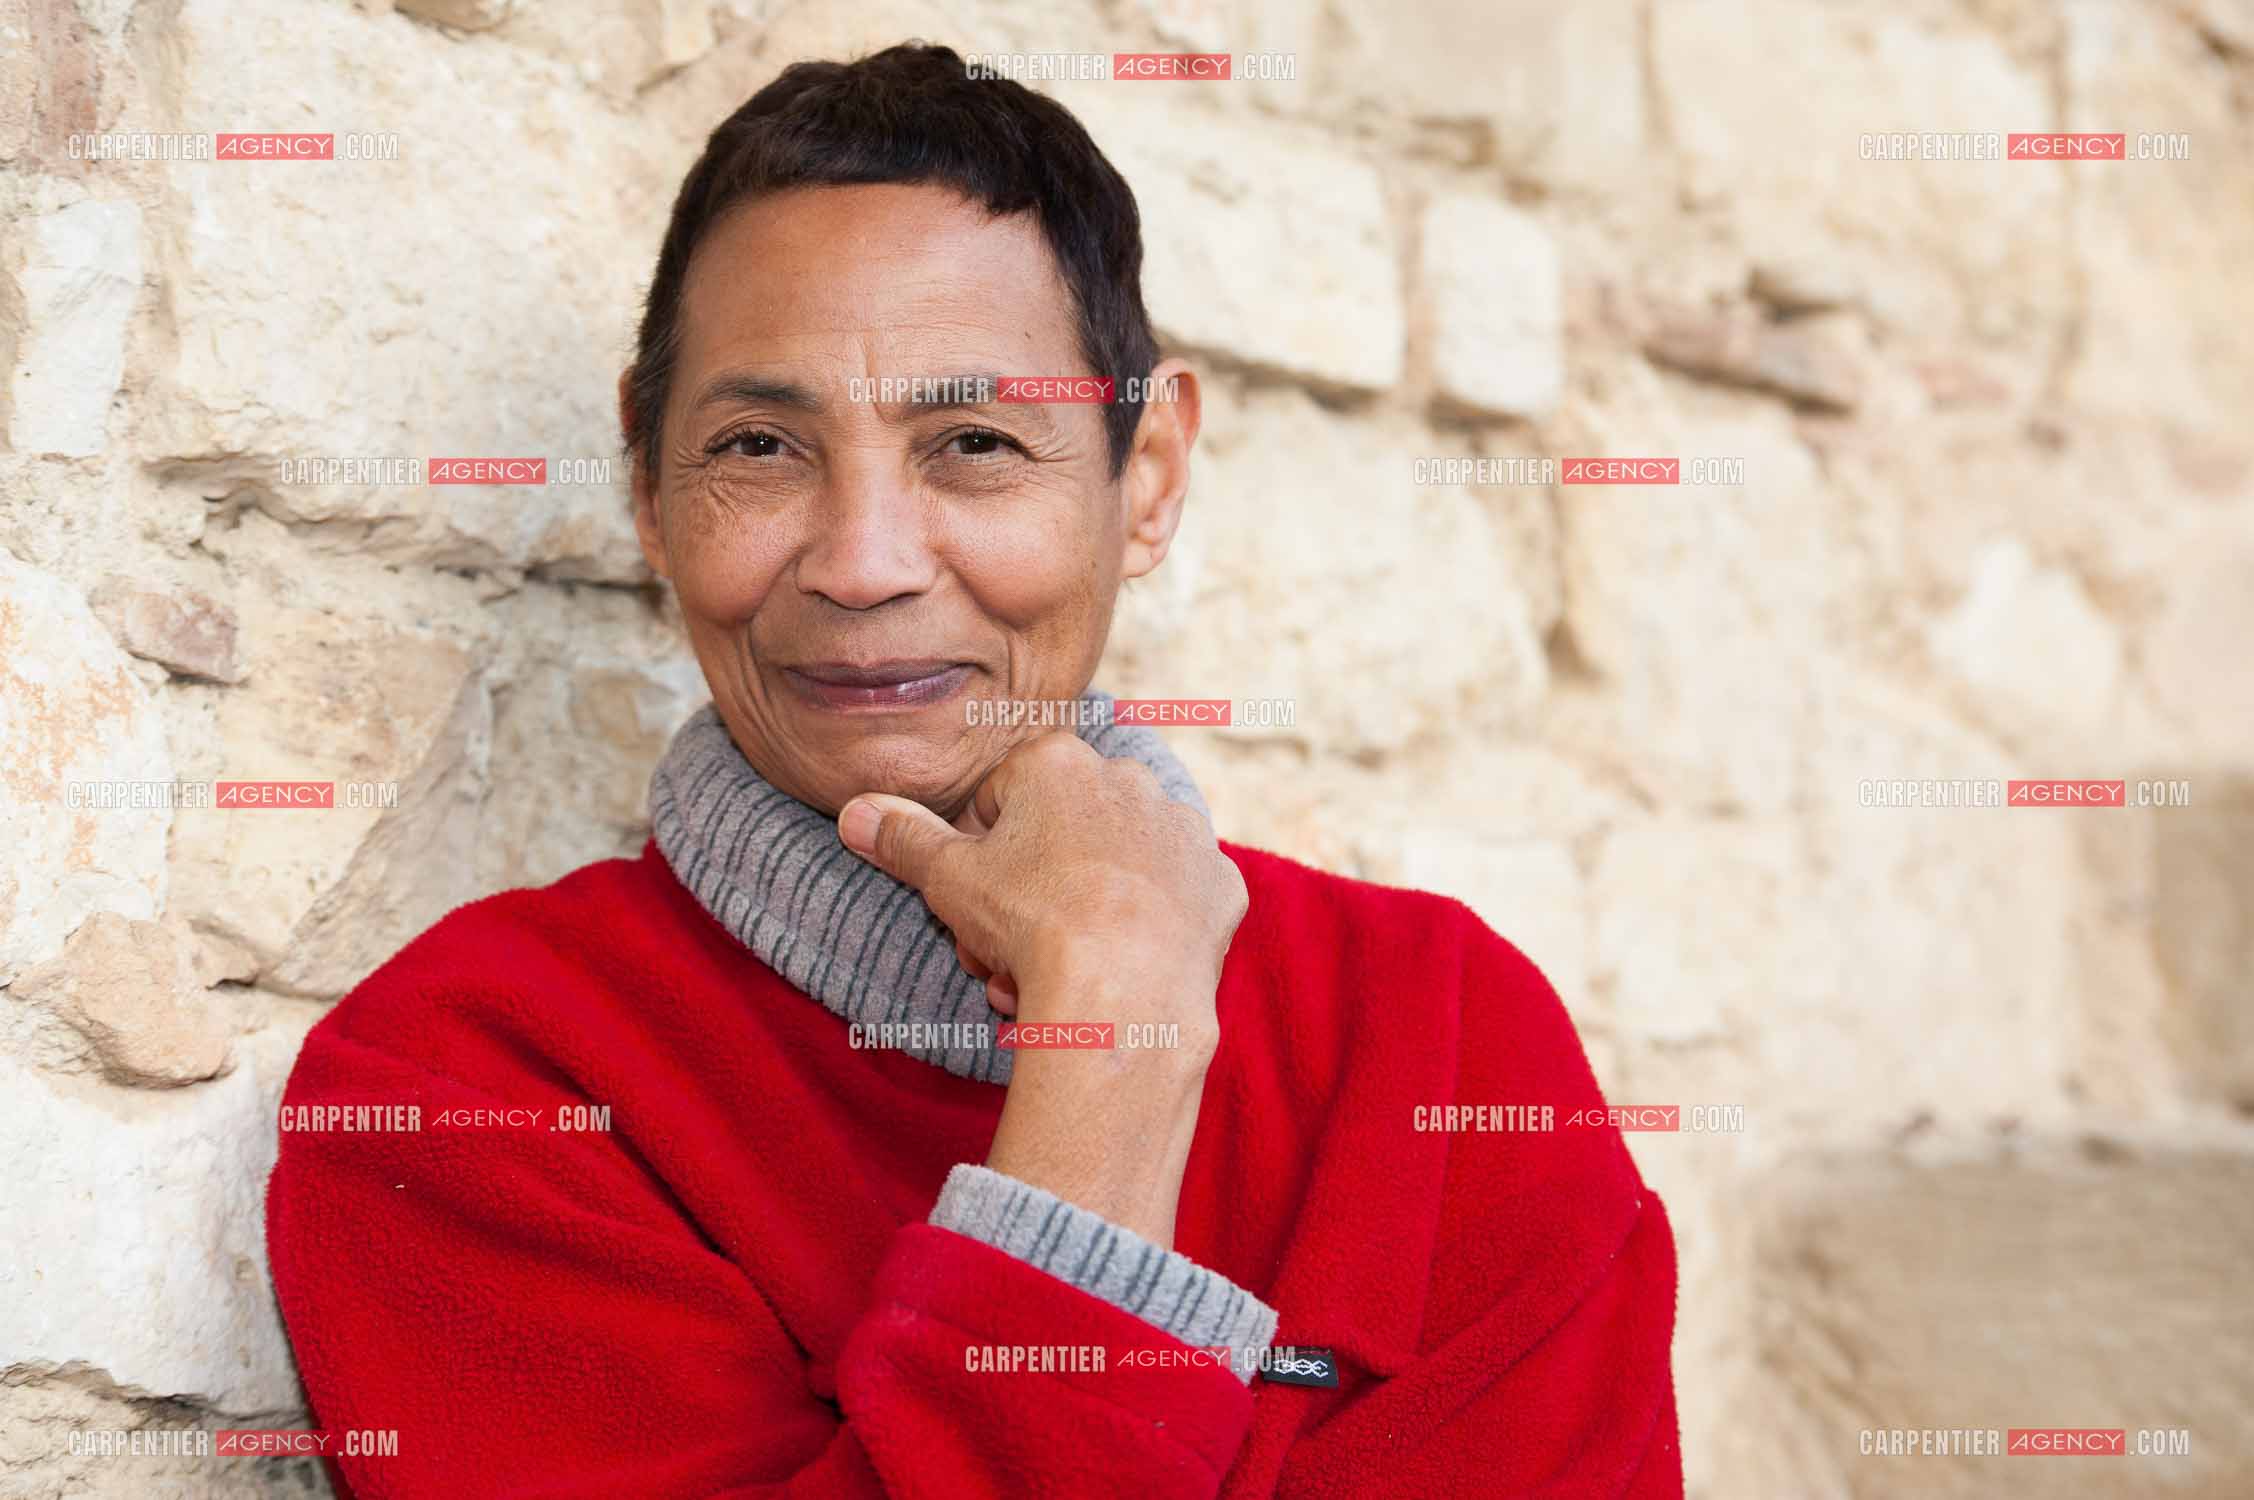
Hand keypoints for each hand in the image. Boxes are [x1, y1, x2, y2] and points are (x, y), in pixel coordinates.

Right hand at [836, 731, 1248, 1244]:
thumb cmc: (1030, 922)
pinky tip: (1123, 967)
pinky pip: (1174, 905)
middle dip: (1027, 898)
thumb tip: (855, 811)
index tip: (975, 906)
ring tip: (1057, 976)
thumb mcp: (947, 879)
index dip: (978, 859)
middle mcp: (1129, 780)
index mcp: (1058, 762)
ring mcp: (1183, 831)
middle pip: (1059, 838)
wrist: (1124, 988)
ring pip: (1115, 871)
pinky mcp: (1220, 885)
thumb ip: (903, 838)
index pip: (999, 801)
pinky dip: (1148, 932)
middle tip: (1005, 956)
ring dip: (1083, 914)